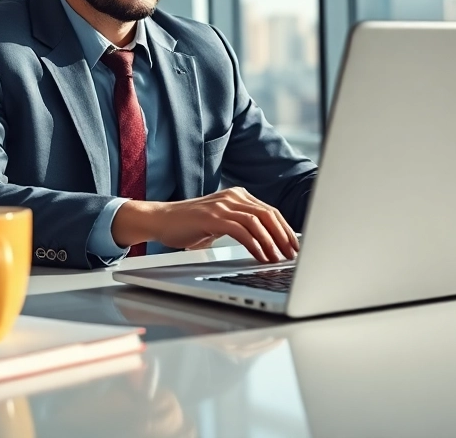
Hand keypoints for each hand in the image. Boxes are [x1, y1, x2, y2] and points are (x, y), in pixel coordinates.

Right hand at [111, 188, 298, 262]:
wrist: (160, 219)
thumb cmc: (188, 225)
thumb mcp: (219, 223)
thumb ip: (239, 227)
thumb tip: (265, 245)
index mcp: (238, 196)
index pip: (270, 211)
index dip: (285, 229)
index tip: (295, 246)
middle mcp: (233, 196)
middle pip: (269, 214)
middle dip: (284, 236)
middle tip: (293, 254)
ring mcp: (222, 205)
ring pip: (257, 221)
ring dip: (271, 242)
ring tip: (278, 258)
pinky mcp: (212, 216)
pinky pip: (241, 230)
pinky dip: (254, 244)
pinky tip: (260, 256)